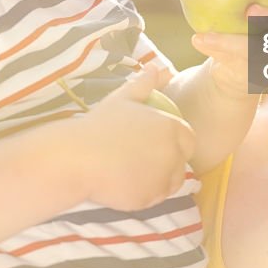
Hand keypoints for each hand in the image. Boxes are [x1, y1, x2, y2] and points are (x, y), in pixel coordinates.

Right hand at [76, 66, 195, 210]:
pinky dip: (144, 194)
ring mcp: (162, 179)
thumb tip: (157, 67)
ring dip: (157, 180)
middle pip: (181, 163)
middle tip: (140, 159)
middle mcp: (173, 154)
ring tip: (132, 172)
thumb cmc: (100, 124)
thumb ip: (145, 83)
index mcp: (171, 128)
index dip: (176, 143)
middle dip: (168, 163)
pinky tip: (125, 184)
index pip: (188, 139)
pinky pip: (153, 199)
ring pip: (169, 184)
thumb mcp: (123, 98)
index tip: (156, 143)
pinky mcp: (150, 200)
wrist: (79, 157)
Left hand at [191, 0, 267, 95]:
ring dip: (235, 41)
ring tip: (207, 32)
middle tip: (250, 10)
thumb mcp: (242, 2)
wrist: (232, 68)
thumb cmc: (241, 24)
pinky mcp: (254, 78)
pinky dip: (217, 48)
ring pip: (260, 52)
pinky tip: (197, 39)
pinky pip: (237, 63)